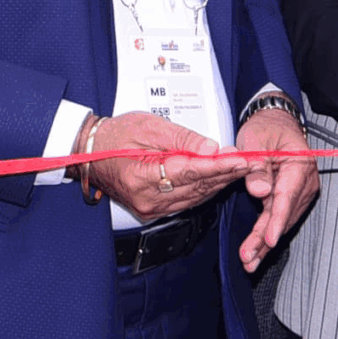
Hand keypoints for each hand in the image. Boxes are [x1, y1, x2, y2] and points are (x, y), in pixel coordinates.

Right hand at [88, 110, 248, 222]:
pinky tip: (217, 178)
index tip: (240, 159)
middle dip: (225, 174)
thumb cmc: (115, 135)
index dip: (219, 166)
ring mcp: (150, 208)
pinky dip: (203, 189)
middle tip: (247, 161)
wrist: (90, 152)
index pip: (191, 173)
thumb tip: (211, 149)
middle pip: (197, 188)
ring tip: (238, 168)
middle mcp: (147, 199)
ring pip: (195, 198)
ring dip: (218, 183)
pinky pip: (186, 201)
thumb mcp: (149, 127)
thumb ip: (182, 139)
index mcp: (142, 177)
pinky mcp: (153, 211)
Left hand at [234, 105, 318, 271]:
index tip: (269, 239)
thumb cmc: (266, 128)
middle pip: (285, 214)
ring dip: (265, 242)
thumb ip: (257, 167)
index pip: (288, 196)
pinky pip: (279, 217)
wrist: (274, 122)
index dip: (277, 220)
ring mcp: (299, 190)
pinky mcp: (291, 197)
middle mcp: (304, 180)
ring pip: (282, 221)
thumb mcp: (255, 141)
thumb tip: (260, 191)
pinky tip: (258, 250)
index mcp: (300, 163)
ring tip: (250, 260)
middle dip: (266, 239)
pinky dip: (267, 233)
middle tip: (249, 257)